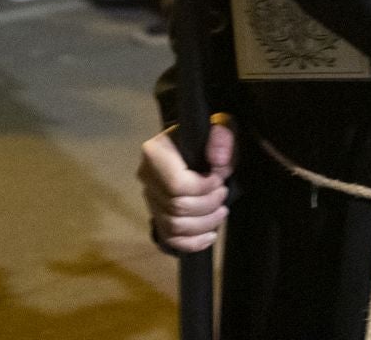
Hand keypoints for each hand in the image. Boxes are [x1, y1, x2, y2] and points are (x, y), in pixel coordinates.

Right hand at [139, 116, 235, 253]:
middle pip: (177, 207)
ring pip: (175, 226)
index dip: (204, 188)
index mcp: (154, 153)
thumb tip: (217, 161)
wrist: (196, 147)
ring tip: (221, 212)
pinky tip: (211, 235)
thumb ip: (221, 136)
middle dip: (208, 205)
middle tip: (224, 194)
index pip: (176, 184)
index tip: (220, 179)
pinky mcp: (157, 215)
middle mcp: (146, 176)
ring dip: (204, 224)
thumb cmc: (207, 138)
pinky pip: (171, 239)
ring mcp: (150, 198)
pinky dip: (193, 242)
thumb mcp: (220, 128)